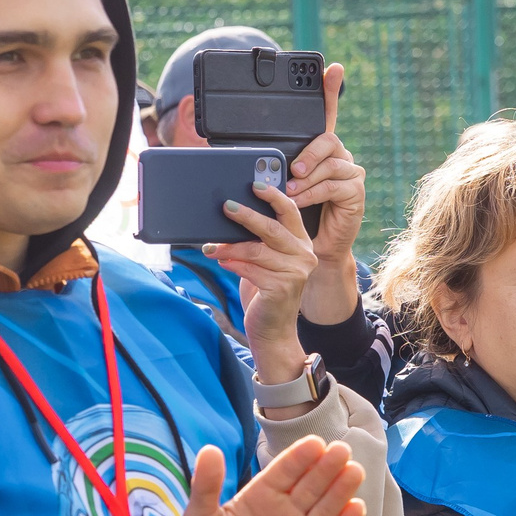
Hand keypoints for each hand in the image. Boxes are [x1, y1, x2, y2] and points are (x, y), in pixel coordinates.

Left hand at [181, 438, 365, 515]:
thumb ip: (206, 487)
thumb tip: (210, 449)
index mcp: (262, 497)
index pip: (284, 471)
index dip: (300, 457)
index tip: (315, 443)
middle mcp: (288, 513)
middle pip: (312, 486)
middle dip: (327, 468)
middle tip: (342, 451)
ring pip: (327, 509)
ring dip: (341, 491)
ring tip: (353, 472)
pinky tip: (356, 508)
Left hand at [207, 173, 316, 389]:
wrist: (272, 331)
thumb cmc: (264, 292)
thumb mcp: (263, 262)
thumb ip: (257, 241)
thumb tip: (232, 215)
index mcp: (302, 243)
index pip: (290, 212)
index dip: (273, 195)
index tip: (254, 183)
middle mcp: (304, 255)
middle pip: (272, 227)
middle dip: (247, 216)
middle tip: (227, 207)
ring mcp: (295, 272)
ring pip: (256, 250)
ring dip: (229, 246)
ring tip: (211, 246)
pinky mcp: (281, 288)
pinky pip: (250, 269)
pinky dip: (233, 264)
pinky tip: (221, 261)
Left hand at [285, 65, 365, 326]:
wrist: (308, 258)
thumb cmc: (286, 224)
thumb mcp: (269, 192)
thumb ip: (259, 170)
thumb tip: (221, 152)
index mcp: (317, 152)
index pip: (325, 115)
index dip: (330, 90)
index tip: (332, 67)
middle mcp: (338, 158)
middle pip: (327, 139)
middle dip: (307, 154)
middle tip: (290, 171)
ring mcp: (350, 175)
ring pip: (330, 164)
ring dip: (306, 179)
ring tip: (289, 192)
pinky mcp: (355, 194)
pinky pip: (335, 186)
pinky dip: (314, 194)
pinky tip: (301, 201)